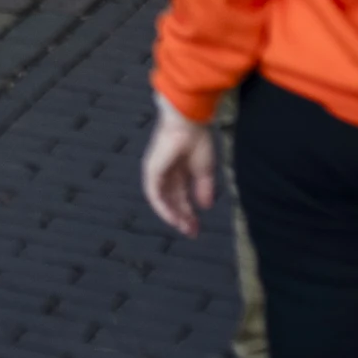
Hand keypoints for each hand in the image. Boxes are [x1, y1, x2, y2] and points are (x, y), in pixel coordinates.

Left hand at [141, 97, 218, 235]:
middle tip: (191, 232)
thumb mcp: (205, 170)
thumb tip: (205, 206)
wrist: (189, 124)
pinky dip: (163, 207)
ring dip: (172, 215)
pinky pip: (154, 194)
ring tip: (183, 228)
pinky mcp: (151, 170)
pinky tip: (173, 218)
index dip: (188, 212)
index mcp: (178, 170)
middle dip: (181, 217)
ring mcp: (157, 171)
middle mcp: (166, 172)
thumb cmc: (197, 140)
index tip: (196, 227)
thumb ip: (204, 189)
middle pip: (172, 200)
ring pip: (162, 199)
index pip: (181, 196)